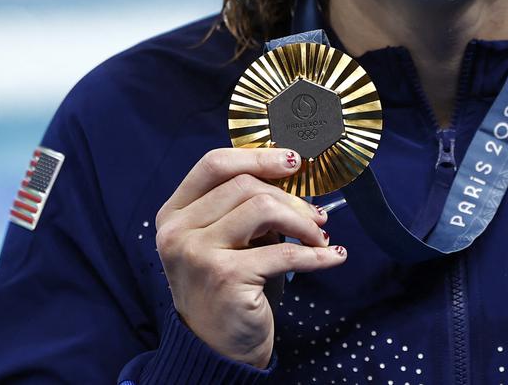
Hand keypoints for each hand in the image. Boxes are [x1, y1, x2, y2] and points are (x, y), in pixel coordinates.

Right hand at [155, 147, 344, 367]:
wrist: (217, 350)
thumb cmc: (228, 287)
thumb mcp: (227, 240)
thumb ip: (243, 207)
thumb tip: (294, 176)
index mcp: (174, 214)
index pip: (214, 164)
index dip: (258, 156)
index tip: (294, 161)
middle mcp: (178, 232)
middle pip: (245, 185)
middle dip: (290, 197)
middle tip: (317, 216)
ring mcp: (197, 254)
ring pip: (263, 209)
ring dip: (303, 222)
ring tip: (320, 238)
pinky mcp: (224, 277)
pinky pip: (284, 252)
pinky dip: (316, 254)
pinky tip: (332, 256)